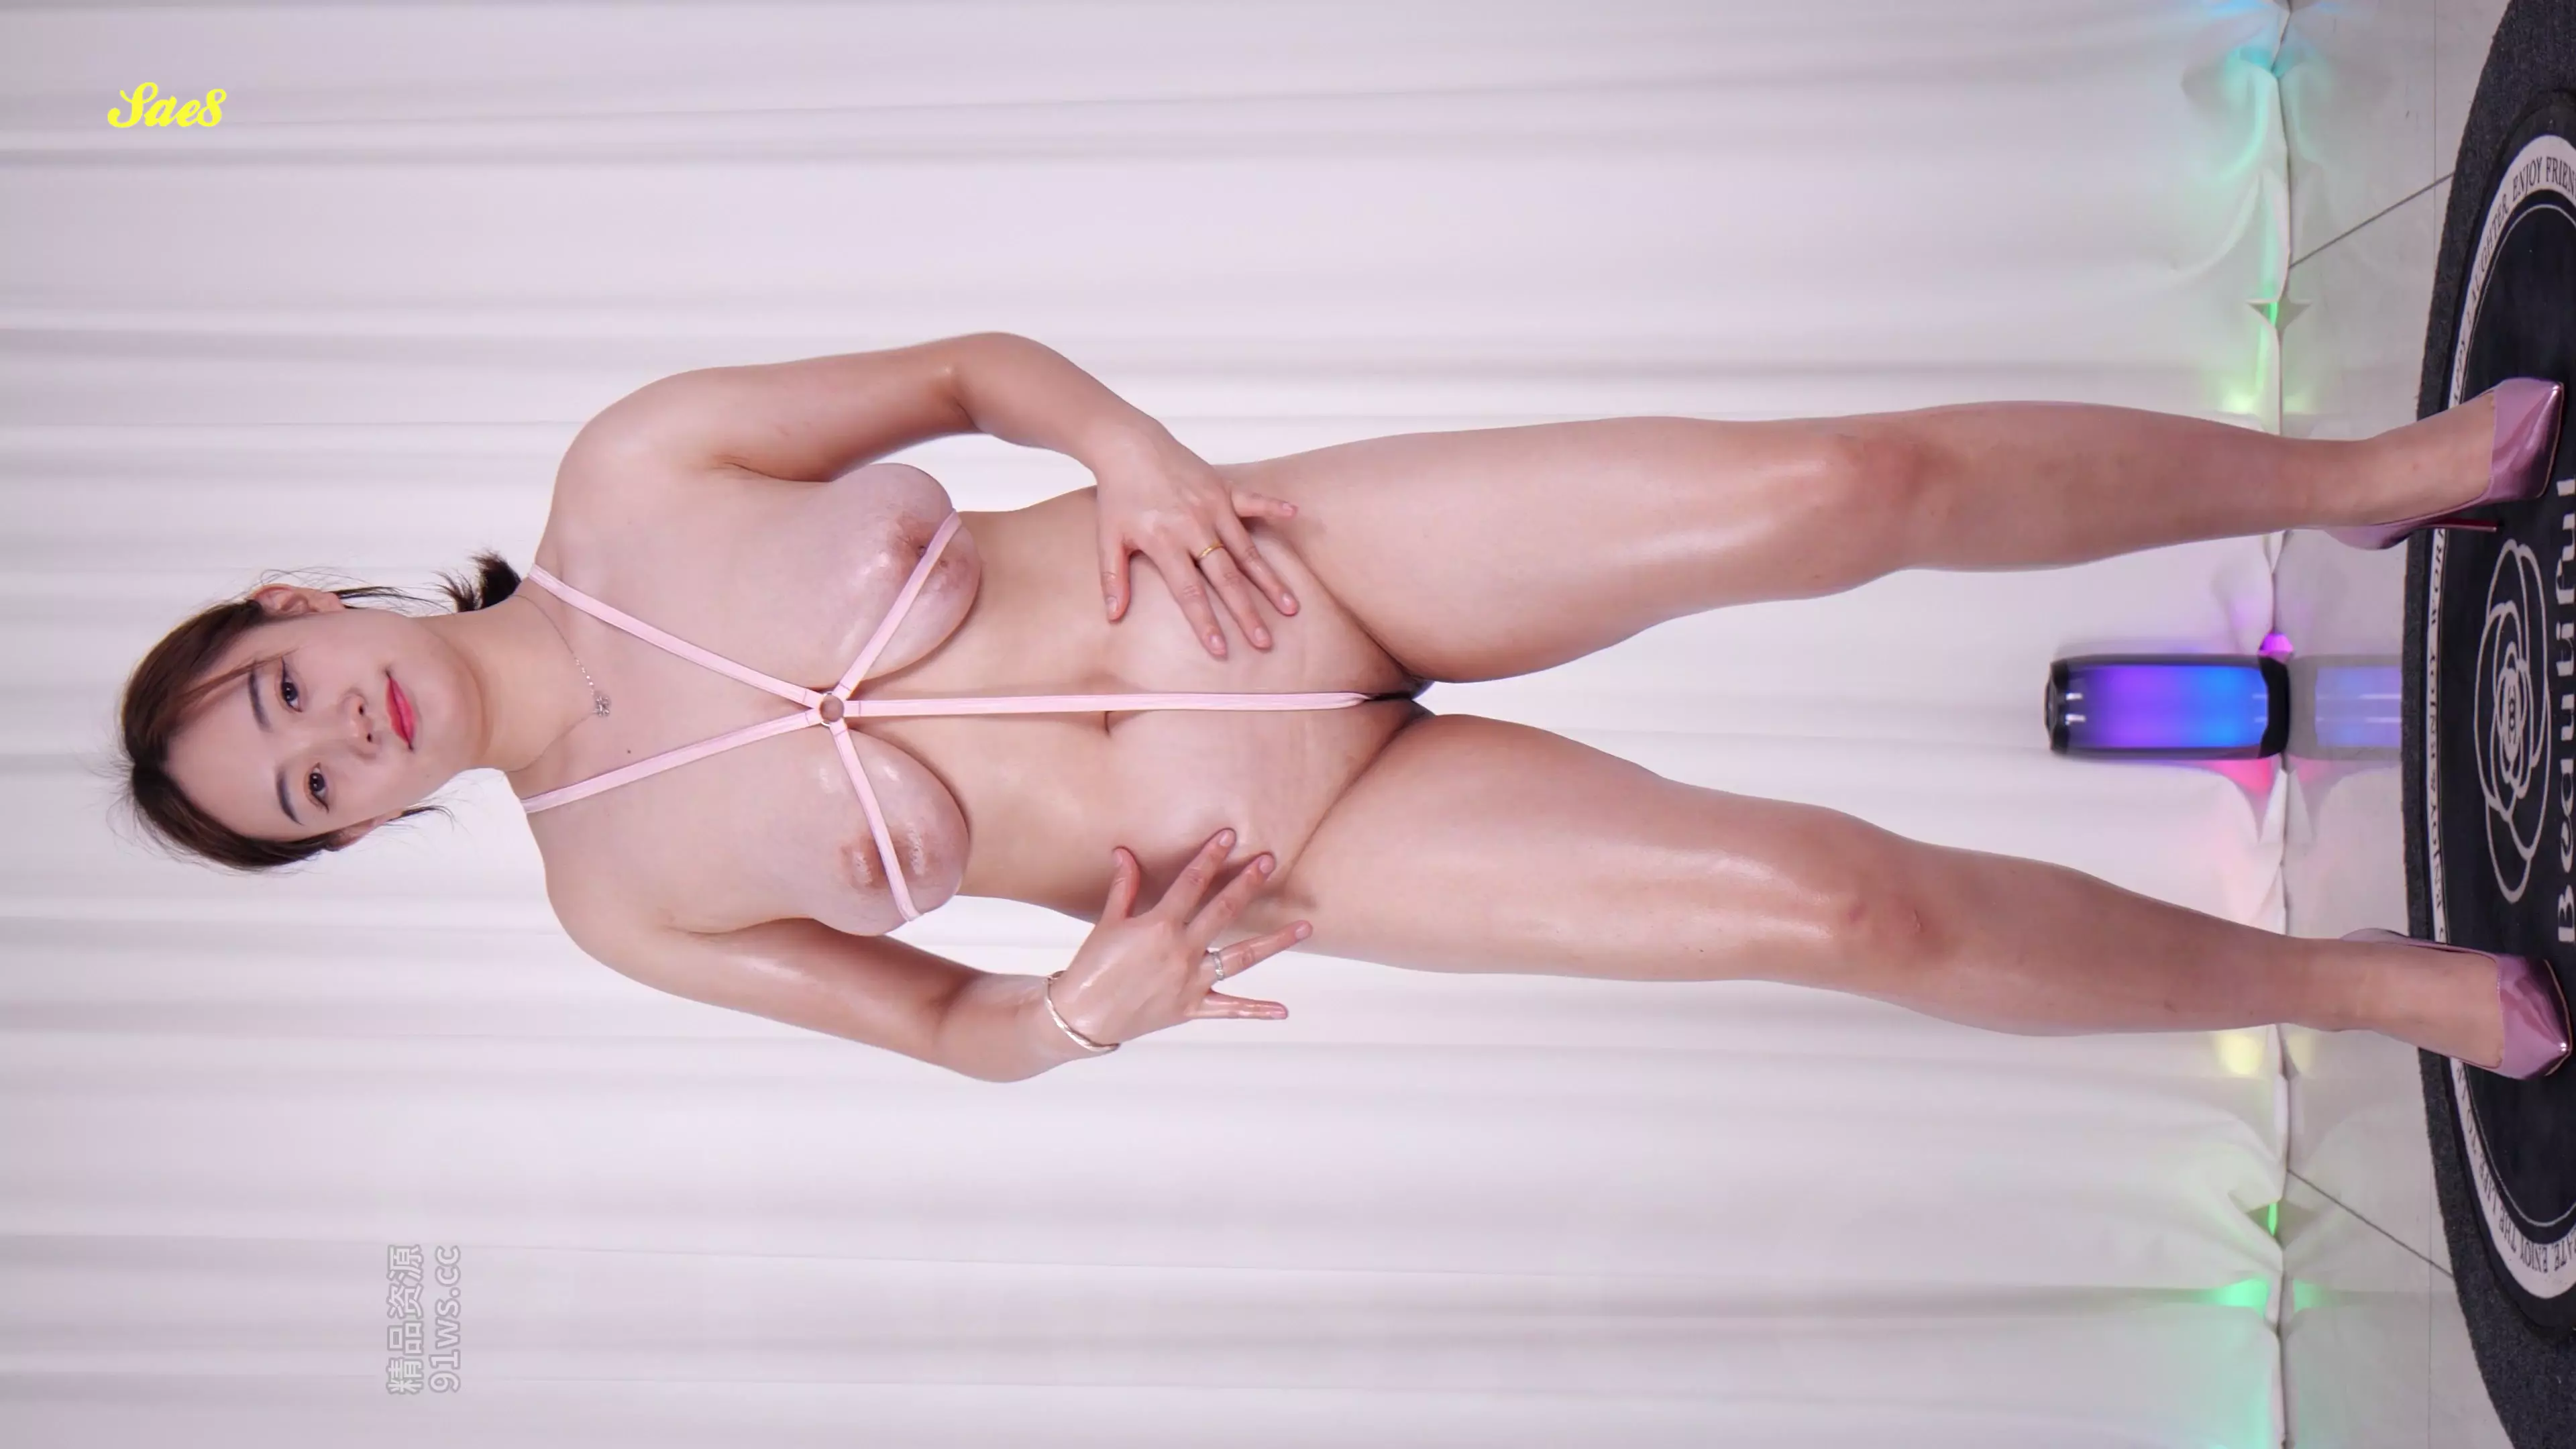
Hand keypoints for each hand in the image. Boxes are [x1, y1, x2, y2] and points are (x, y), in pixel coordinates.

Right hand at [1050, 829, 1308, 1044]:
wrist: (1083, 1017)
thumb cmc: (1093, 966)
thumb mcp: (1107, 922)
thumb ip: (1124, 887)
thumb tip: (1124, 851)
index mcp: (1158, 927)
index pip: (1191, 883)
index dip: (1210, 857)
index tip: (1228, 836)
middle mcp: (1181, 952)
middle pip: (1223, 912)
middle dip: (1247, 884)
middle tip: (1269, 861)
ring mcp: (1190, 981)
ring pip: (1241, 958)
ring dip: (1275, 941)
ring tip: (1305, 926)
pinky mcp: (1191, 1007)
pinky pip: (1229, 1009)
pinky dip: (1256, 1010)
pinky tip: (1283, 1010)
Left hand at [1091, 427, 1301, 656]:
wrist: (1128, 444)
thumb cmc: (1118, 495)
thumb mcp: (1108, 537)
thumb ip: (1113, 577)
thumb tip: (1113, 616)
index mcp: (1165, 541)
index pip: (1189, 591)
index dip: (1205, 622)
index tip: (1220, 649)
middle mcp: (1194, 526)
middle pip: (1226, 577)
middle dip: (1246, 612)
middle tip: (1264, 641)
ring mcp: (1213, 506)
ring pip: (1247, 550)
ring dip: (1269, 579)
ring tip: (1290, 606)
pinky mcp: (1223, 488)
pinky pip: (1253, 499)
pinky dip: (1273, 507)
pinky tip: (1295, 515)